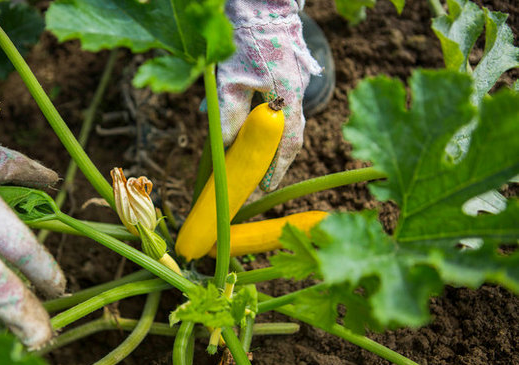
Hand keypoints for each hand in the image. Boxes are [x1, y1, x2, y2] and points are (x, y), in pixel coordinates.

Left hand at [217, 0, 320, 190]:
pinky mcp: (283, 70)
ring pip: (280, 116)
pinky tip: (241, 112)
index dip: (278, 168)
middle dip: (272, 155)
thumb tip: (228, 145)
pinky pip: (274, 101)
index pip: (289, 144)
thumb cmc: (246, 39)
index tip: (266, 186)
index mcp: (288, 98)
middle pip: (288, 133)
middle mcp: (295, 91)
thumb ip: (230, 114)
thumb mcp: (231, 79)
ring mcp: (292, 80)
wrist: (262, 3)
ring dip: (265, 135)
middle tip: (256, 171)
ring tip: (247, 147)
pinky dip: (261, 115)